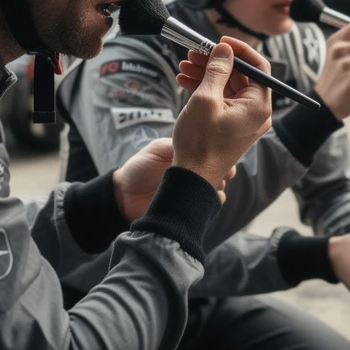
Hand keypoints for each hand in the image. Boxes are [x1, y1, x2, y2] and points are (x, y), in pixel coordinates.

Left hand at [111, 138, 237, 215]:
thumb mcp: (156, 150)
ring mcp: (192, 190)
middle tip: (225, 174)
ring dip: (219, 186)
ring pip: (215, 187)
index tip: (226, 158)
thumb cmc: (139, 168)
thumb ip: (176, 146)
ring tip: (216, 186)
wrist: (123, 197)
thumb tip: (200, 143)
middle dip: (225, 171)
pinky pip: (208, 206)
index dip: (222, 154)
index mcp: (188, 155)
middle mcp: (193, 172)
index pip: (211, 151)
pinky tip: (212, 199)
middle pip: (218, 169)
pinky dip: (213, 203)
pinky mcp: (189, 207)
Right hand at [173, 39, 272, 188]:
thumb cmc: (199, 142)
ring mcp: (244, 119)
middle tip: (195, 52)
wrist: (192, 178)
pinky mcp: (231, 125)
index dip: (240, 50)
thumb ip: (217, 70)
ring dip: (207, 73)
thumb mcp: (206, 99)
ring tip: (184, 65)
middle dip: (217, 61)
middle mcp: (257, 112)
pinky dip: (206, 89)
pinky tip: (185, 80)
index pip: (259, 67)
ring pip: (228, 86)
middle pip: (241, 75)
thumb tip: (225, 49)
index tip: (220, 42)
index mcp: (259, 105)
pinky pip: (222, 99)